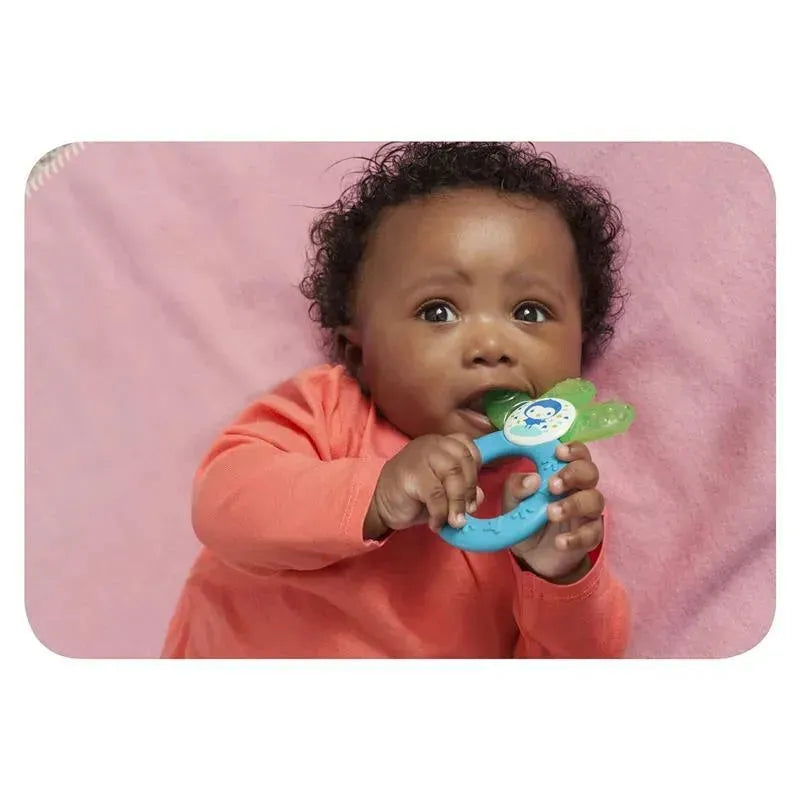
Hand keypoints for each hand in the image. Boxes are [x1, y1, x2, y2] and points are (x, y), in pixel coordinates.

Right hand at [365, 434, 483, 538]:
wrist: (379, 504)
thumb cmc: (413, 496)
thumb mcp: (443, 493)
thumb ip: (462, 491)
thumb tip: (479, 498)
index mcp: (442, 444)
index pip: (468, 447)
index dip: (476, 469)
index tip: (473, 493)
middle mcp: (432, 445)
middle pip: (463, 461)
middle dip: (469, 490)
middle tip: (466, 512)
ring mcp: (420, 456)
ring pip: (452, 474)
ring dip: (458, 502)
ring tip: (455, 521)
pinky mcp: (410, 474)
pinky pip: (436, 493)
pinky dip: (441, 512)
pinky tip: (437, 523)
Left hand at [503, 442, 603, 581]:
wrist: (531, 554)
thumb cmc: (526, 516)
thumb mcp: (513, 501)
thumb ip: (516, 487)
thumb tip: (532, 480)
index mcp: (563, 473)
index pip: (577, 454)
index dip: (573, 450)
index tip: (558, 452)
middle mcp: (579, 488)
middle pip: (590, 472)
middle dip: (574, 474)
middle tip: (552, 485)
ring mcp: (587, 512)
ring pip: (595, 500)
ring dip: (574, 504)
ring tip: (551, 513)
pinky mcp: (590, 535)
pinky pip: (592, 533)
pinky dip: (576, 537)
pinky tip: (560, 541)